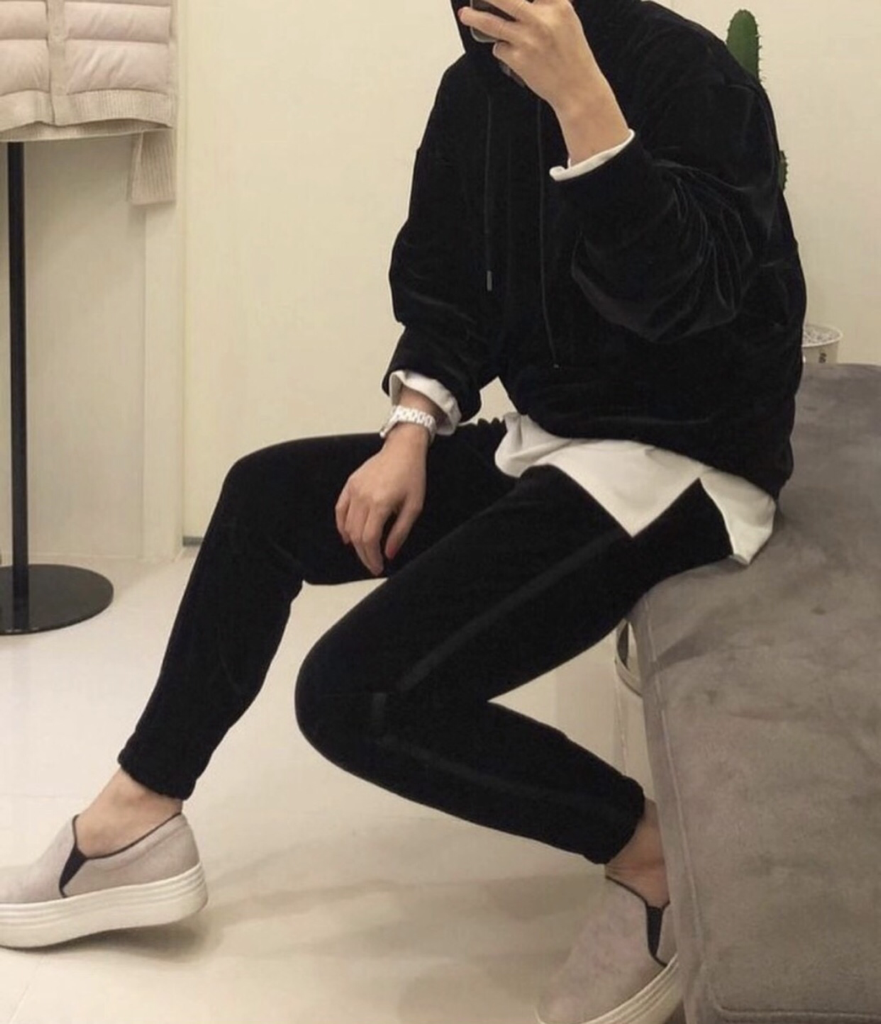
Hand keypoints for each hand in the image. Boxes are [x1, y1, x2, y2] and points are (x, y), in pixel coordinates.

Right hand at [335, 427, 428, 575]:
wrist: (403, 449)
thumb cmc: (412, 477)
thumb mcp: (414, 506)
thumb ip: (400, 532)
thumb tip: (389, 553)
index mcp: (380, 503)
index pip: (369, 539)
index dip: (372, 557)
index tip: (378, 567)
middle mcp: (363, 497)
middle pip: (357, 535)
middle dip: (364, 554)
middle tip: (373, 565)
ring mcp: (353, 490)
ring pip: (347, 525)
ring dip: (354, 543)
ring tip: (365, 552)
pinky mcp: (350, 484)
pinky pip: (340, 510)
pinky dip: (342, 526)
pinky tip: (348, 537)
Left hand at [458, 0, 602, 111]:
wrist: (576, 88)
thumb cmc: (572, 56)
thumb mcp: (567, 21)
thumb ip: (548, 7)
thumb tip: (526, 3)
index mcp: (557, 6)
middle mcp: (541, 20)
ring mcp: (527, 39)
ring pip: (492, 23)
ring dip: (474, 18)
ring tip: (465, 14)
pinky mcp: (518, 59)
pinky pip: (499, 48)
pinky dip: (502, 49)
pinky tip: (513, 54)